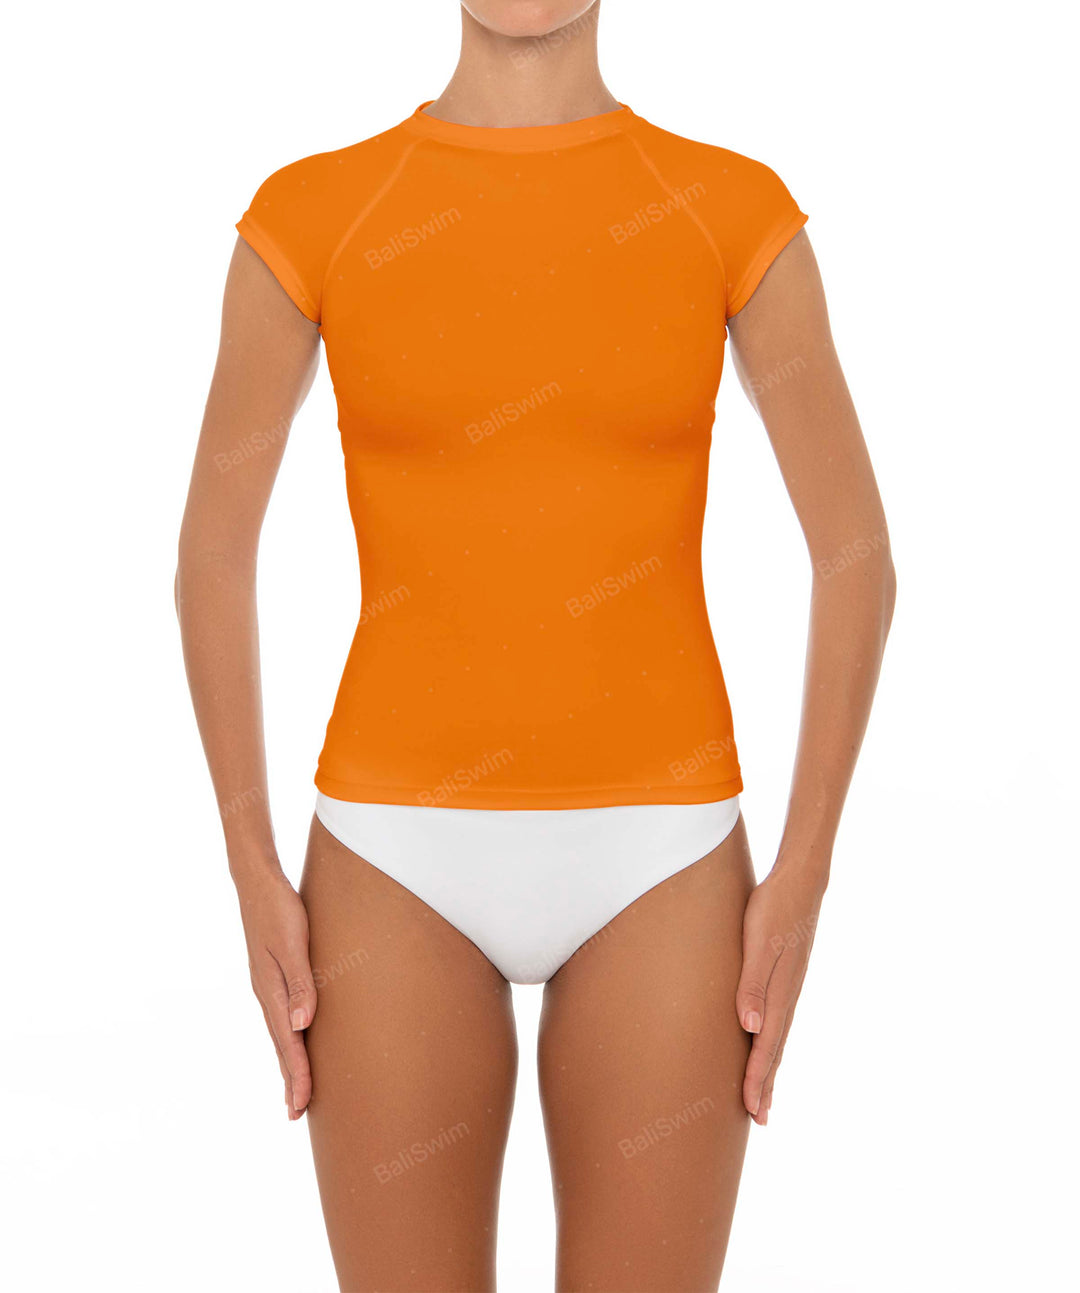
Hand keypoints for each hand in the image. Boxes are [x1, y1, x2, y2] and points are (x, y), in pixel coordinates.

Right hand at [235, 866, 317, 1119]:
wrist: (257, 881)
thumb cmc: (279, 908)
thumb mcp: (293, 943)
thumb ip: (301, 982)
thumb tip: (302, 1025)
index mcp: (271, 990)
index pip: (287, 1043)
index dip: (297, 1075)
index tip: (300, 1106)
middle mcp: (267, 993)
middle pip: (281, 1044)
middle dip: (290, 1079)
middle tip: (296, 1114)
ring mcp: (268, 984)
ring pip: (281, 1032)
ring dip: (289, 1061)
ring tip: (296, 1088)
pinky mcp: (273, 973)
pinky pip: (282, 1015)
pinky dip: (289, 1037)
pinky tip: (295, 1037)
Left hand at [735, 865, 824, 1124]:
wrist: (799, 883)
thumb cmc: (774, 909)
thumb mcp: (759, 943)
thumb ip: (753, 984)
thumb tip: (749, 1027)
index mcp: (780, 994)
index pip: (765, 1047)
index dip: (757, 1079)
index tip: (751, 1111)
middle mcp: (787, 997)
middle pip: (775, 1050)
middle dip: (766, 1084)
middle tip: (759, 1119)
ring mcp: (789, 988)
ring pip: (777, 1038)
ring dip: (770, 1068)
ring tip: (764, 1094)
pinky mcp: (786, 977)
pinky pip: (777, 1020)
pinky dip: (771, 1042)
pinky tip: (764, 1042)